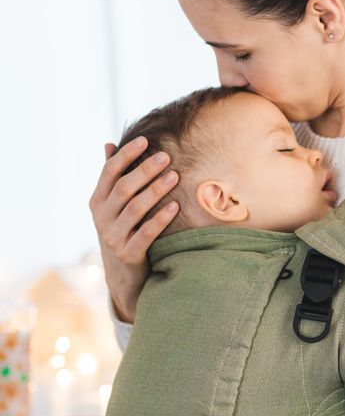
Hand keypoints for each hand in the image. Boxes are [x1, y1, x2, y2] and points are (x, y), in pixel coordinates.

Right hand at [89, 137, 179, 322]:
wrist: (122, 275)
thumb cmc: (121, 231)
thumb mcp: (112, 206)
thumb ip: (111, 177)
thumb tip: (108, 144)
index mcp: (97, 202)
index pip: (109, 173)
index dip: (126, 155)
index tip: (145, 140)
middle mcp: (101, 218)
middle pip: (124, 188)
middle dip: (145, 170)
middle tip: (166, 156)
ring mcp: (113, 237)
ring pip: (135, 209)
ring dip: (156, 190)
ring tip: (175, 176)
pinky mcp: (128, 254)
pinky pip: (146, 233)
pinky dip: (160, 218)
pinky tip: (175, 205)